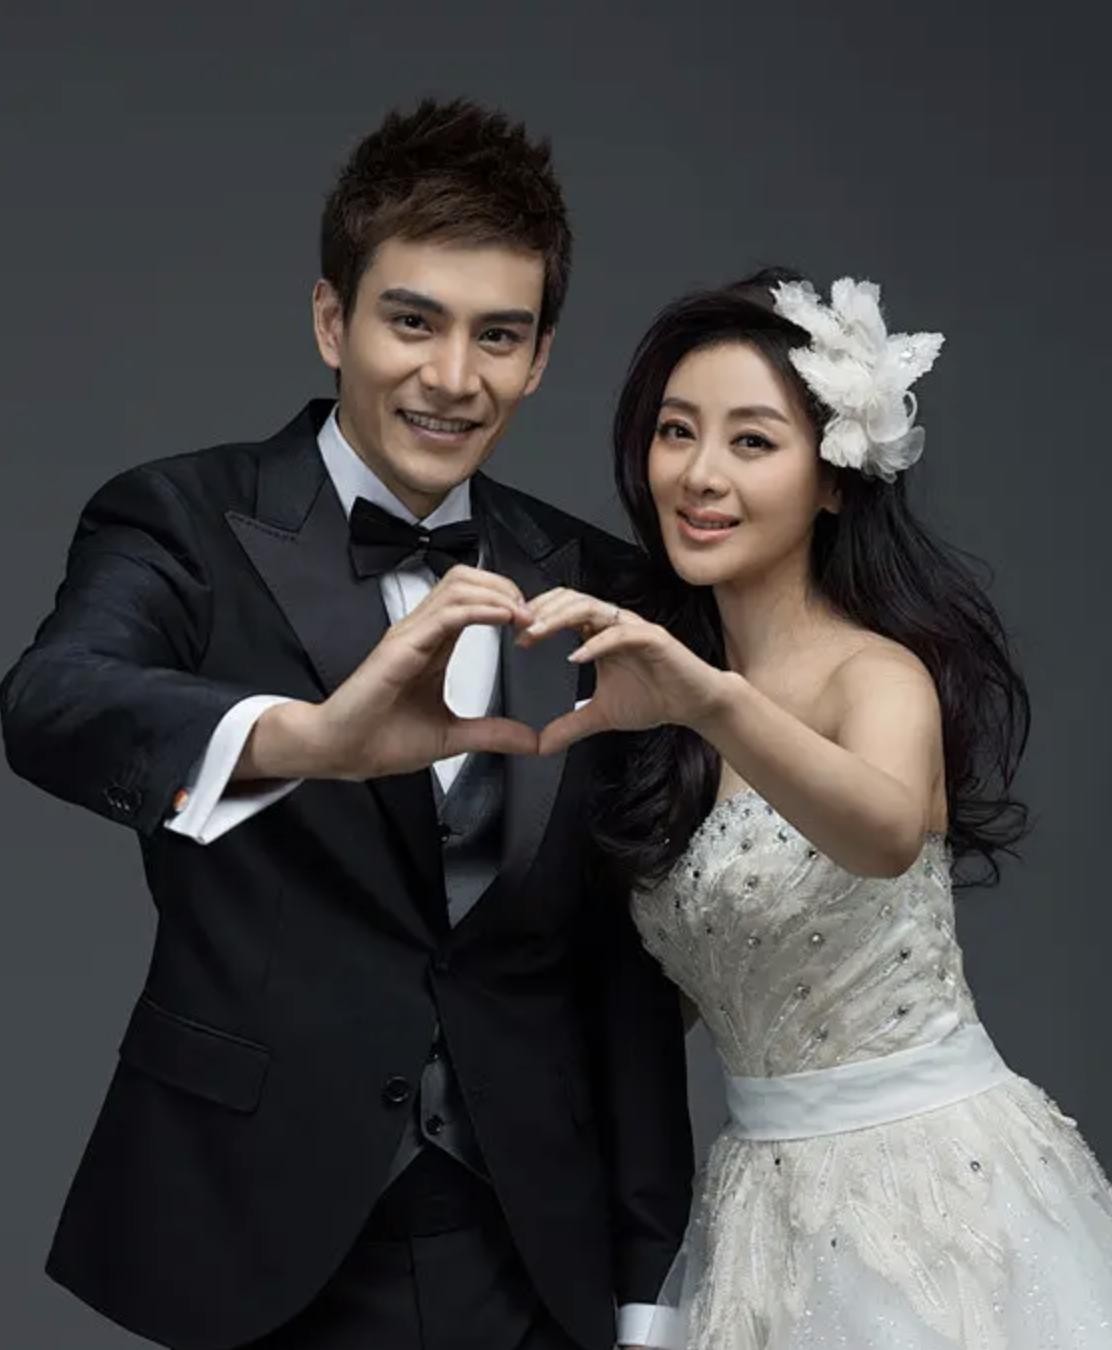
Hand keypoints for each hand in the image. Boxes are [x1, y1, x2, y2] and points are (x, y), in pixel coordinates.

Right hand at [244, 566, 539, 779]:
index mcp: (432, 645)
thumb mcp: (451, 737)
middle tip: (533, 613)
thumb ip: (492, 734)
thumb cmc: (379, 739)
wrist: (340, 751)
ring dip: (497, 594)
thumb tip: (530, 741)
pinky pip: (446, 613)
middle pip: (466, 580)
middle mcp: (421, 631)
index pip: (472, 598)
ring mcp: (409, 634)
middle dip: (505, 586)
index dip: (506, 600)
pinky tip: (504, 618)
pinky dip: (480, 610)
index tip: (532, 624)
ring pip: (458, 586)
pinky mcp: (401, 646)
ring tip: (524, 614)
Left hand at [516, 587, 729, 755]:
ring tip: (537, 633)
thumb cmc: (655, 698)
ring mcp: (633, 628)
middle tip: (519, 631)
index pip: (562, 609)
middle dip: (541, 612)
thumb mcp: (601, 715)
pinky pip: (621, 633)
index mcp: (599, 633)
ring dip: (560, 618)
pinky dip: (596, 642)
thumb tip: (541, 745)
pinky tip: (576, 656)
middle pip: (571, 600)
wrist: (694, 704)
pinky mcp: (654, 638)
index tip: (515, 636)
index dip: (536, 617)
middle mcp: (614, 624)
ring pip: (591, 608)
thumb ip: (571, 724)